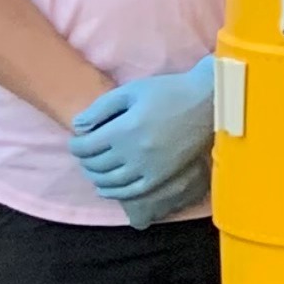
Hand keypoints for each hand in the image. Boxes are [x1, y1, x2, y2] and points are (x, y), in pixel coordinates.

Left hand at [69, 58, 217, 226]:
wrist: (208, 102)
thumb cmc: (169, 91)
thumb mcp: (131, 90)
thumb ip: (100, 108)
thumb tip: (78, 127)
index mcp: (124, 129)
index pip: (85, 147)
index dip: (75, 145)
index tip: (76, 139)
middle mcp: (133, 153)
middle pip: (95, 165)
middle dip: (84, 159)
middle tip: (85, 152)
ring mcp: (148, 168)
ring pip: (109, 181)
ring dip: (95, 176)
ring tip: (93, 167)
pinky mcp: (161, 176)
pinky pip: (131, 191)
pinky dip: (113, 192)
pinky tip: (105, 188)